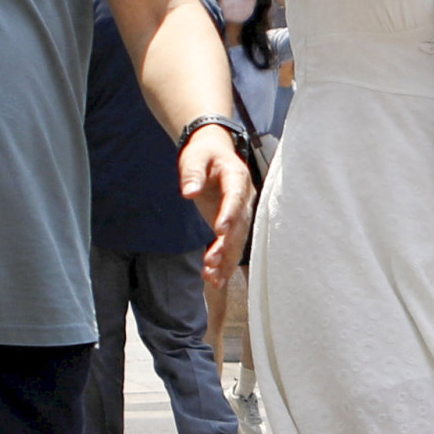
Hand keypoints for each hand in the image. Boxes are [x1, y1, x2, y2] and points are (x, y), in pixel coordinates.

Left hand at [180, 126, 254, 292]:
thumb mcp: (194, 157)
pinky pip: (231, 246)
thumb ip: (192, 173)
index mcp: (236, 177)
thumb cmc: (203, 154)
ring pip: (238, 240)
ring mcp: (240, 213)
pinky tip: (212, 279)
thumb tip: (190, 192)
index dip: (230, 214)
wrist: (213, 153)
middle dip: (227, 245)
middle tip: (211, 260)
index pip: (235, 197)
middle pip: (239, 225)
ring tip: (211, 277)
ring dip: (226, 260)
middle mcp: (244, 198)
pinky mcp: (232, 225)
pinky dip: (224, 263)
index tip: (221, 230)